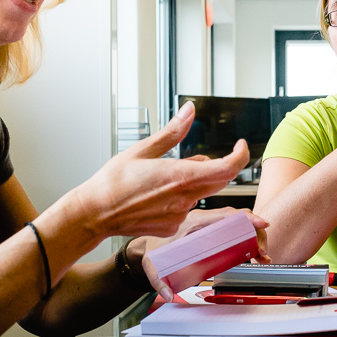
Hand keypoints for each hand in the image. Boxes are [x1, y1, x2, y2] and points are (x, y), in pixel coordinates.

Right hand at [72, 102, 248, 239]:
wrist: (96, 213)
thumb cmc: (114, 181)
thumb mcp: (143, 149)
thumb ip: (173, 131)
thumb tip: (189, 110)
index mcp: (182, 176)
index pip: (228, 168)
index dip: (240, 155)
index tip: (240, 146)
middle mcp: (185, 198)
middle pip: (219, 181)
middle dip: (216, 167)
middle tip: (198, 159)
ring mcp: (180, 215)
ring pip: (201, 194)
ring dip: (195, 183)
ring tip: (165, 178)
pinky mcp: (173, 227)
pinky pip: (186, 209)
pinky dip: (180, 199)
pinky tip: (157, 196)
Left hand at [139, 208, 270, 300]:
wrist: (148, 243)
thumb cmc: (153, 249)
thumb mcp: (154, 265)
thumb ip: (159, 281)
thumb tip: (167, 294)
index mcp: (194, 221)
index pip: (226, 215)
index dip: (247, 218)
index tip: (261, 225)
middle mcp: (204, 219)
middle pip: (238, 219)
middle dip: (255, 233)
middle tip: (262, 253)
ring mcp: (210, 224)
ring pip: (239, 224)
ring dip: (253, 237)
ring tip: (261, 256)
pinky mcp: (213, 230)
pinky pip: (234, 229)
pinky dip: (246, 239)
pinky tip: (253, 253)